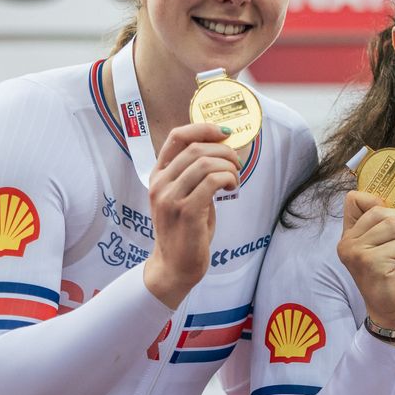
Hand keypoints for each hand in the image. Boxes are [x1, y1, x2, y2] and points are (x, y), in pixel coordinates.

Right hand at [143, 123, 240, 308]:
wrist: (174, 266)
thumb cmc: (184, 230)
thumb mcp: (184, 196)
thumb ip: (194, 174)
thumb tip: (223, 149)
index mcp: (158, 175)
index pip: (176, 137)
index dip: (203, 128)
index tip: (224, 133)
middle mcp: (160, 184)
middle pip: (196, 148)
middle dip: (224, 151)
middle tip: (237, 164)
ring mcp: (171, 198)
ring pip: (206, 163)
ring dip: (229, 167)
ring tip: (235, 179)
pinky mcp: (186, 212)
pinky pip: (212, 182)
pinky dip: (228, 179)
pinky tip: (232, 188)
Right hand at [337, 190, 394, 331]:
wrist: (393, 313)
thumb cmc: (394, 277)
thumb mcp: (386, 244)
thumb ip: (383, 223)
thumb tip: (393, 199)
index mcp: (349, 236)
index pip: (355, 198)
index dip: (378, 204)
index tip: (391, 226)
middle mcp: (347, 242)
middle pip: (383, 210)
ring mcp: (357, 252)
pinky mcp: (371, 262)